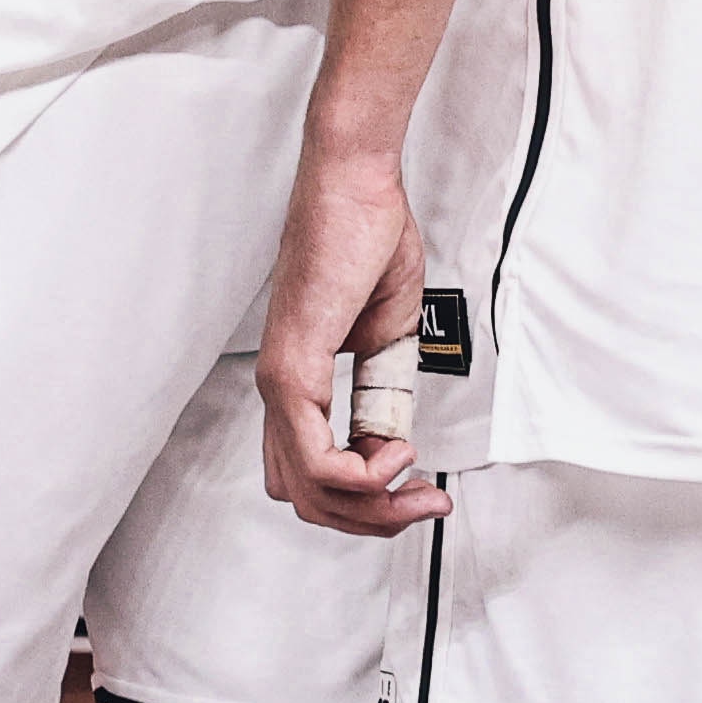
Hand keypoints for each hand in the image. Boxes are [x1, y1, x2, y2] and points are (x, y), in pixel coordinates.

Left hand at [253, 137, 446, 536]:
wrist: (356, 183)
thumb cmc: (367, 239)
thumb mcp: (387, 338)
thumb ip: (382, 397)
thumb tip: (389, 446)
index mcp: (296, 381)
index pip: (310, 475)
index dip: (367, 501)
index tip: (419, 486)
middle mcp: (278, 387)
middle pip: (307, 499)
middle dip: (372, 519)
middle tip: (423, 502)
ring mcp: (280, 379)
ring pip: (308, 490)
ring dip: (371, 504)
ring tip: (413, 478)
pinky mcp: (293, 364)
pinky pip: (313, 456)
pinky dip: (360, 475)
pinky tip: (394, 456)